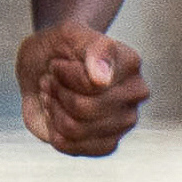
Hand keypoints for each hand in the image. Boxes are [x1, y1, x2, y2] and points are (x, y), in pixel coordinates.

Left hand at [16, 21, 148, 156]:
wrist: (46, 65)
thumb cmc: (60, 47)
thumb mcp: (70, 34)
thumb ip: (93, 49)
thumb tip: (103, 79)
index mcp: (130, 65)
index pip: (90, 84)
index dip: (62, 73)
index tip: (58, 63)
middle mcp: (135, 94)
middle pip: (83, 109)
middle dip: (57, 93)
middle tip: (52, 80)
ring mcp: (124, 122)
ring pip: (74, 130)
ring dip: (53, 110)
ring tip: (54, 94)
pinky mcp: (107, 144)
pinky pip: (71, 147)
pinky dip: (54, 131)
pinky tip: (57, 114)